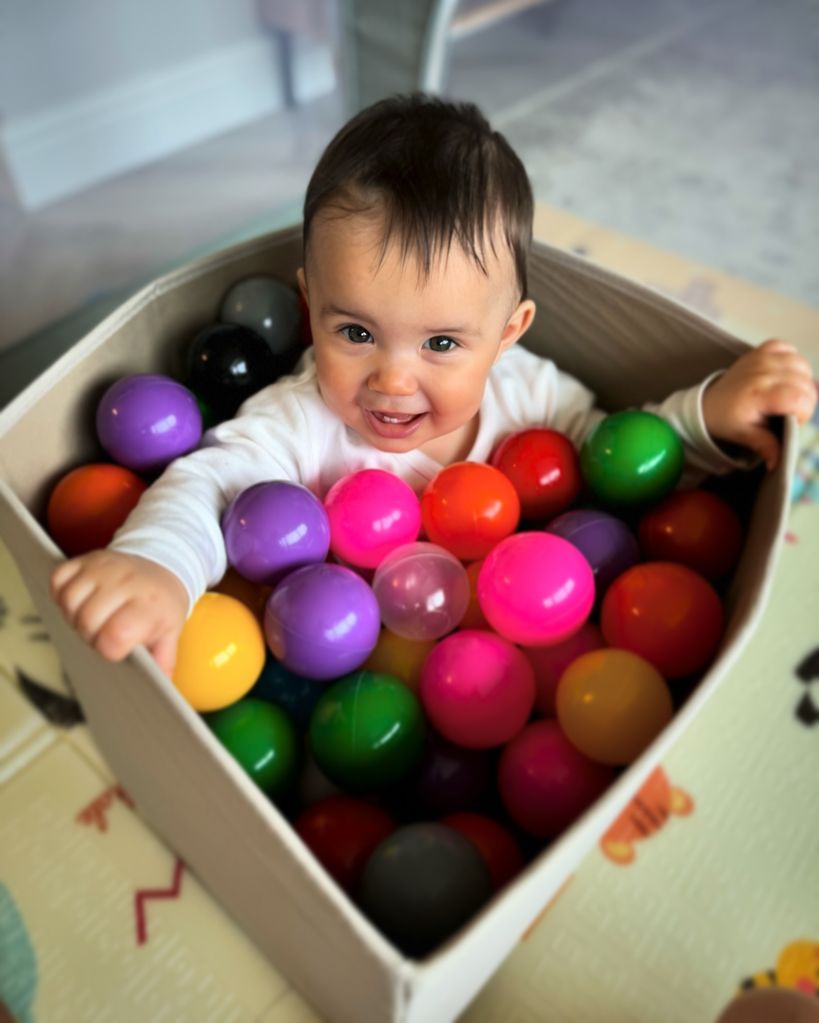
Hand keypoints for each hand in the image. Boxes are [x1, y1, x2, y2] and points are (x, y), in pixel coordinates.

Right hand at [50, 551, 188, 674]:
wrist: (162, 564)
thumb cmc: (161, 604)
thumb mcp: (170, 633)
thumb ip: (162, 663)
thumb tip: (159, 691)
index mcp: (148, 604)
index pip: (115, 634)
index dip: (108, 649)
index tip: (117, 648)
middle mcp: (126, 582)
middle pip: (86, 621)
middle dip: (90, 635)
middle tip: (104, 633)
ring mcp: (104, 567)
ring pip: (69, 601)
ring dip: (74, 616)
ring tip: (94, 618)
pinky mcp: (85, 559)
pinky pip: (58, 580)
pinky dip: (62, 594)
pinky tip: (81, 601)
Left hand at [702, 339, 815, 469]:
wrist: (708, 403)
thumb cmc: (726, 419)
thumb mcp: (744, 435)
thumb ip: (765, 445)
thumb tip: (777, 464)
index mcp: (758, 394)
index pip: (800, 399)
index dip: (804, 412)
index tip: (792, 421)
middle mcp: (761, 372)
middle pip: (806, 383)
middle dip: (804, 401)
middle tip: (788, 412)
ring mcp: (761, 357)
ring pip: (803, 366)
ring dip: (802, 382)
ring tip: (787, 395)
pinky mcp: (762, 350)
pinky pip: (790, 349)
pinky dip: (793, 362)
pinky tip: (784, 376)